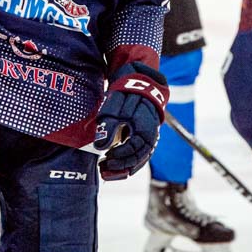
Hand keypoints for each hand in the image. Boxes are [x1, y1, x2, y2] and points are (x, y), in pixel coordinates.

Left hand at [94, 62, 168, 180]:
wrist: (138, 80)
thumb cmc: (126, 92)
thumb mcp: (115, 106)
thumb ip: (109, 126)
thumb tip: (100, 148)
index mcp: (146, 127)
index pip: (135, 150)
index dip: (120, 157)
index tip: (105, 159)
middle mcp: (151, 135)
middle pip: (138, 159)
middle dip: (120, 167)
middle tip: (103, 170)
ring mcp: (148, 136)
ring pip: (139, 159)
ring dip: (123, 167)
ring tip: (105, 171)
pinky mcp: (143, 136)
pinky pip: (138, 154)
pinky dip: (127, 161)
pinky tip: (113, 164)